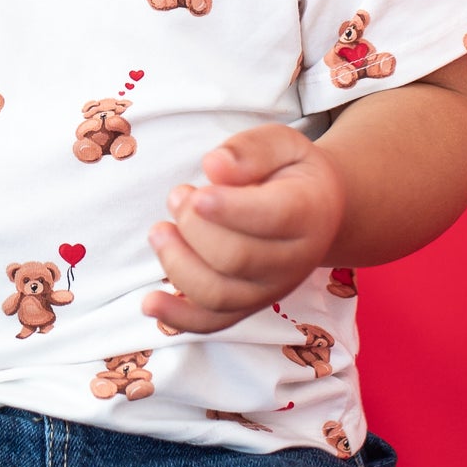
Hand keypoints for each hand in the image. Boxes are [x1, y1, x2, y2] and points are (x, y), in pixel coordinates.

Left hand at [141, 123, 346, 333]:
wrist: (316, 212)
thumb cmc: (290, 172)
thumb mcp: (282, 143)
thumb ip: (251, 150)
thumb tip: (215, 166)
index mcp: (308, 212)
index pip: (272, 218)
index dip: (229, 209)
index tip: (198, 193)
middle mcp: (294, 260)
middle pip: (236, 258)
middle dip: (194, 227)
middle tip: (179, 195)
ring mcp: (270, 289)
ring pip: (219, 294)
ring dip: (177, 263)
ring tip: (160, 230)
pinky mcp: (247, 305)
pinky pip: (212, 322)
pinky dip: (178, 317)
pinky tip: (149, 302)